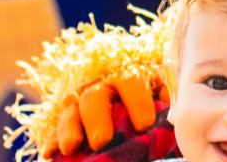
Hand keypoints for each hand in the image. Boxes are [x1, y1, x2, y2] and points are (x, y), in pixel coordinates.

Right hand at [47, 70, 167, 156]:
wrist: (130, 79)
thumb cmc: (152, 89)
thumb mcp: (164, 86)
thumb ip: (169, 96)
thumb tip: (177, 113)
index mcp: (130, 74)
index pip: (131, 82)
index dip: (137, 102)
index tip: (144, 124)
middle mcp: (101, 84)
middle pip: (95, 97)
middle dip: (98, 119)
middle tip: (103, 141)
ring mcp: (80, 98)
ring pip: (70, 109)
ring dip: (69, 128)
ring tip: (71, 148)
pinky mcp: (65, 114)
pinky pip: (53, 125)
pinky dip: (51, 139)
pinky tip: (49, 152)